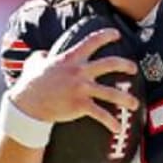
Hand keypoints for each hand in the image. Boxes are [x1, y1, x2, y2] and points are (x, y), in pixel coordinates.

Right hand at [7, 29, 140, 133]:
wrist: (27, 105)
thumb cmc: (30, 84)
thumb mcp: (34, 63)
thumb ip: (41, 57)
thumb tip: (43, 55)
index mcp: (70, 59)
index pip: (91, 41)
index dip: (106, 35)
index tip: (116, 34)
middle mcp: (79, 71)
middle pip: (109, 63)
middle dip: (126, 65)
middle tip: (134, 69)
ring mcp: (81, 88)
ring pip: (111, 92)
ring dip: (127, 98)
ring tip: (135, 104)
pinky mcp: (81, 105)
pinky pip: (101, 114)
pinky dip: (111, 122)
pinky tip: (118, 128)